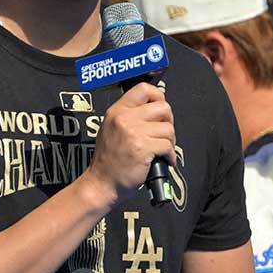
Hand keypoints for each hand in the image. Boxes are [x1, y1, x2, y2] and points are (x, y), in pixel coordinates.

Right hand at [84, 82, 175, 204]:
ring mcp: (133, 133)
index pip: (144, 89)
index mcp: (117, 111)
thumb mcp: (111, 129)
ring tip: (162, 150)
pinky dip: (170, 156)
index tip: (161, 110)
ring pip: (168, 128)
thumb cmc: (109, 160)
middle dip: (169, 122)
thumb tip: (155, 109)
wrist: (101, 183)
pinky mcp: (143, 148)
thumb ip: (129, 116)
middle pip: (163, 107)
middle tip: (164, 134)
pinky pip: (168, 146)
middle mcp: (124, 118)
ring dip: (170, 142)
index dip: (159, 97)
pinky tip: (164, 161)